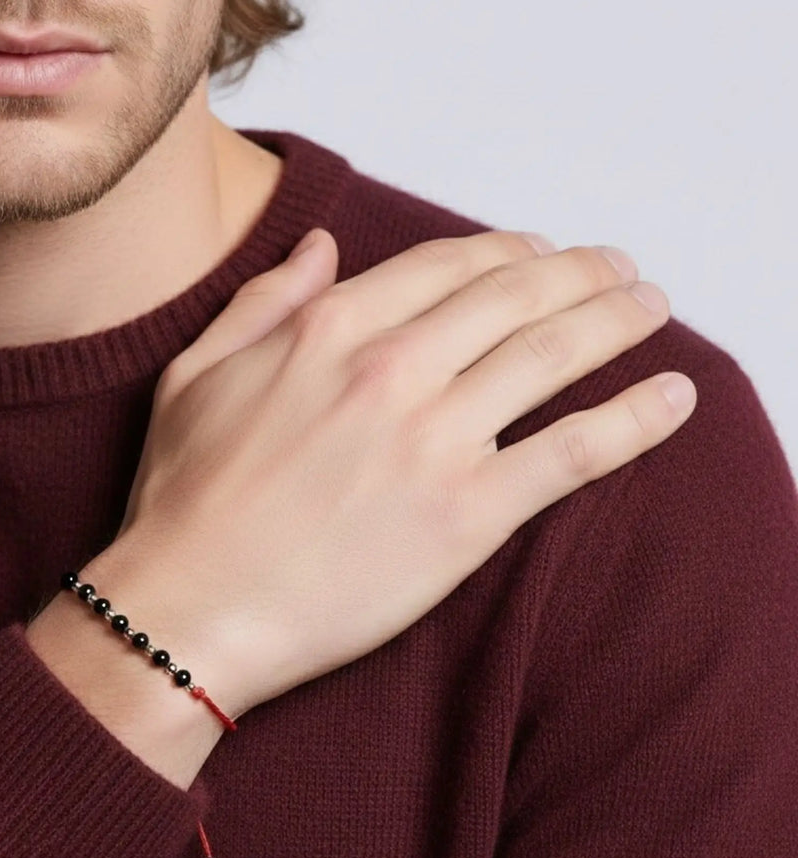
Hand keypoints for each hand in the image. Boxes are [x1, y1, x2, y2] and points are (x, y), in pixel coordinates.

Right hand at [103, 228, 693, 719]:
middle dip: (581, 273)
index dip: (509, 251)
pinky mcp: (467, 517)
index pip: (448, 265)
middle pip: (516, 297)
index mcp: (330, 330)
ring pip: (555, 356)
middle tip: (618, 273)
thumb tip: (318, 247)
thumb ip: (263, 302)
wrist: (191, 610)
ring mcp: (435, 441)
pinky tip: (673, 396)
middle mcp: (392, 370)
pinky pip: (574, 451)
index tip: (540, 253)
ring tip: (653, 311)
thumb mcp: (196, 376)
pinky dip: (635, 418)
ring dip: (619, 321)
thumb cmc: (184, 502)